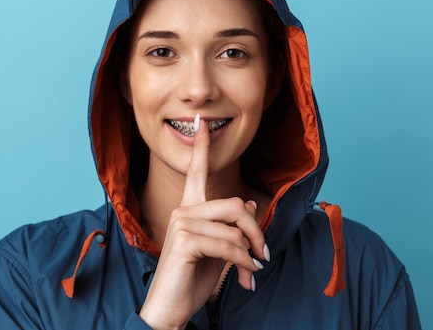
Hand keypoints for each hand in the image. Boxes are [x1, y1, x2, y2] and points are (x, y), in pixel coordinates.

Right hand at [139, 115, 266, 329]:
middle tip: (262, 255)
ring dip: (250, 255)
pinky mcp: (185, 240)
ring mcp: (182, 223)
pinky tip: (244, 277)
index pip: (197, 172)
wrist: (169, 310)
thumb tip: (251, 205)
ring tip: (249, 273)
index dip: (202, 148)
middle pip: (236, 204)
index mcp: (190, 210)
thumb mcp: (217, 253)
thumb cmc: (190, 281)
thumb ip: (231, 228)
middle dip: (256, 231)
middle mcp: (183, 210)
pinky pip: (229, 245)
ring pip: (235, 228)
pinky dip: (243, 263)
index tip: (203, 122)